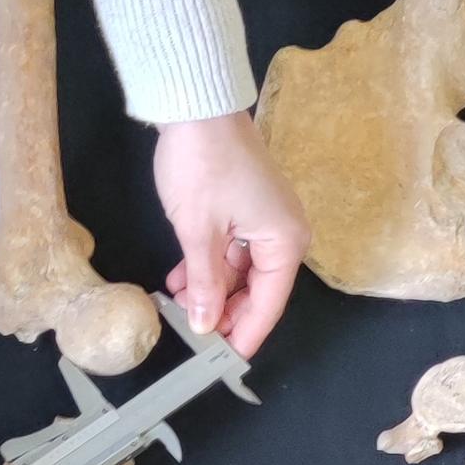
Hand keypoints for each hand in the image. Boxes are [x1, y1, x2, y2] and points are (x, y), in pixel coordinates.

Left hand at [151, 111, 306, 355]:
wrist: (198, 104)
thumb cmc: (203, 163)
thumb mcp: (199, 232)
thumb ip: (204, 283)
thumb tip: (204, 325)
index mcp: (285, 243)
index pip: (268, 306)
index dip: (242, 335)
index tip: (218, 361)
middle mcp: (285, 234)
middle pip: (258, 292)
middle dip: (224, 312)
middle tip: (192, 333)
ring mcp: (267, 220)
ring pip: (242, 273)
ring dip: (211, 289)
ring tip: (178, 302)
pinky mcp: (249, 208)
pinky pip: (235, 251)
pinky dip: (211, 266)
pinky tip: (182, 278)